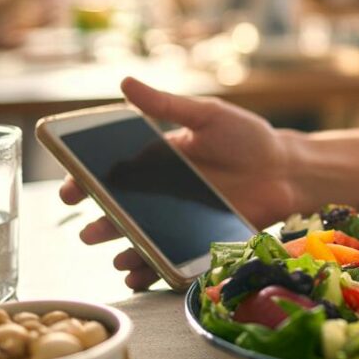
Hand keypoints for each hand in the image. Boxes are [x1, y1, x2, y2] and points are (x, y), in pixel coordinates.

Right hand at [60, 77, 297, 289]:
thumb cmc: (248, 137)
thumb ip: (167, 105)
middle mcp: (162, 191)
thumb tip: (125, 82)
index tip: (70, 189)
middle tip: (88, 232)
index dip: (86, 180)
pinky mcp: (198, 239)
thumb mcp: (208, 115)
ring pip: (141, 237)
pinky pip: (168, 258)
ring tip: (116, 258)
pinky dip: (150, 270)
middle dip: (102, 222)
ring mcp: (179, 218)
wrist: (288, 171)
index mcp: (157, 159)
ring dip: (124, 250)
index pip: (112, 171)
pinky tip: (138, 277)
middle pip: (121, 210)